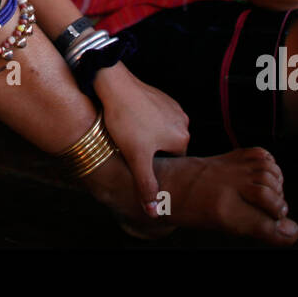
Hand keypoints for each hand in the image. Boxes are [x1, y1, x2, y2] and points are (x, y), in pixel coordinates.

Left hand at [93, 63, 188, 215]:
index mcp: (182, 138)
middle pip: (166, 148)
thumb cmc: (125, 119)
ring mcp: (173, 107)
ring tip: (128, 133)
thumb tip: (154, 213)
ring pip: (160, 132)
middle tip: (130, 148)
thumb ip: (146, 185)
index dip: (152, 165)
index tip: (137, 162)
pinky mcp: (161, 96)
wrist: (114, 83)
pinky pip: (155, 117)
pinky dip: (144, 121)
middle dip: (150, 150)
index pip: (172, 163)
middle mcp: (183, 121)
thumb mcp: (135, 157)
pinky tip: (128, 120)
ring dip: (146, 136)